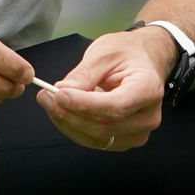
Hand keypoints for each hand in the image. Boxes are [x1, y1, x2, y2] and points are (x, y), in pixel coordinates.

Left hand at [36, 27, 176, 151]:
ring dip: (68, 123)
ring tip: (50, 102)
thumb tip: (62, 92)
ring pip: (96, 138)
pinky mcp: (125, 139)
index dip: (84, 104)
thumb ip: (84, 74)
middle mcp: (148, 115)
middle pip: (104, 126)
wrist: (143, 61)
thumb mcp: (105, 53)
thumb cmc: (127, 53)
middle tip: (46, 96)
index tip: (59, 95)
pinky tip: (63, 112)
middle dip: (70, 114)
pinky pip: (95, 141)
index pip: (116, 105)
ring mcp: (139, 132)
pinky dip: (74, 129)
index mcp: (148, 89)